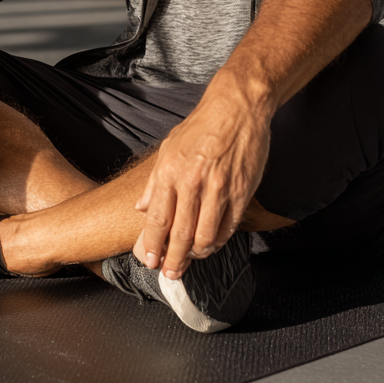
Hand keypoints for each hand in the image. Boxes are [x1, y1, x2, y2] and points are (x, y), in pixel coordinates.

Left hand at [133, 87, 271, 279]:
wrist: (236, 109)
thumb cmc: (201, 126)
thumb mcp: (168, 147)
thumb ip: (155, 181)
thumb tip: (141, 207)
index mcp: (171, 172)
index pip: (157, 219)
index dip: (152, 246)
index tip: (150, 261)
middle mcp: (193, 183)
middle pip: (180, 234)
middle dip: (173, 260)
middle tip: (171, 273)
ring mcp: (219, 189)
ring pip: (206, 236)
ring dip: (197, 254)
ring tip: (191, 258)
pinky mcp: (242, 192)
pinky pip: (229, 227)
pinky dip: (219, 241)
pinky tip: (212, 243)